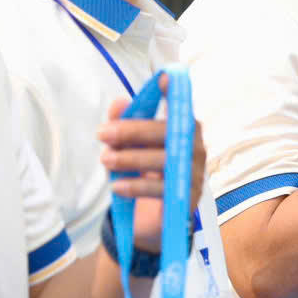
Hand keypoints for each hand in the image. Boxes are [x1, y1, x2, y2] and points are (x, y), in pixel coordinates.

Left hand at [97, 75, 206, 253]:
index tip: (164, 77)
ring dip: (132, 158)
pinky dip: (137, 186)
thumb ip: (123, 125)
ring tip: (105, 160)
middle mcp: (195, 147)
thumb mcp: (127, 149)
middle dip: (134, 130)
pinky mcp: (188, 198)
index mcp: (183, 130)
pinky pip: (164, 189)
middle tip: (102, 133)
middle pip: (170, 132)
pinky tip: (117, 187)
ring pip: (166, 160)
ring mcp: (194, 173)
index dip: (175, 91)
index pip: (181, 107)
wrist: (150, 220)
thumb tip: (119, 103)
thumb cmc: (142, 175)